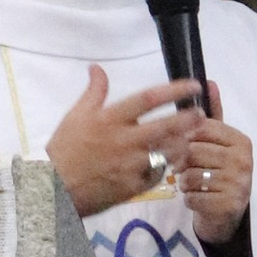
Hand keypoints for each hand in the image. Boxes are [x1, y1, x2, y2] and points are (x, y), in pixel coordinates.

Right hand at [45, 65, 204, 216]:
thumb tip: (97, 67)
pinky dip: (165, 166)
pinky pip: (157, 174)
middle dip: (188, 119)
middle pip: (166, 126)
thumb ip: (94, 92)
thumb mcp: (76, 115)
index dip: (174, 91)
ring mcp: (131, 165)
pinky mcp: (133, 186)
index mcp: (111, 119)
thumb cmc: (64, 150)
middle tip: (201, 114)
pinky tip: (168, 161)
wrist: (56, 189)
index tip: (193, 85)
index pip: (148, 99)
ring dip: (182, 143)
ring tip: (190, 137)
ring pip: (167, 152)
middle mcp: (124, 140)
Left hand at [172, 91, 253, 244]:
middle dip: (182, 163)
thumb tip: (209, 81)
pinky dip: (189, 199)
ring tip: (194, 184)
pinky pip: (192, 197)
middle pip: (193, 152)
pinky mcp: (229, 205)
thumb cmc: (218, 174)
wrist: (227, 215)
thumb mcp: (217, 144)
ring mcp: (238, 184)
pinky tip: (198, 199)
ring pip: (190, 176)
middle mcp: (243, 160)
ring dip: (185, 183)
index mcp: (240, 141)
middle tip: (185, 169)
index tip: (184, 147)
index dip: (184, 138)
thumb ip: (212, 116)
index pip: (201, 129)